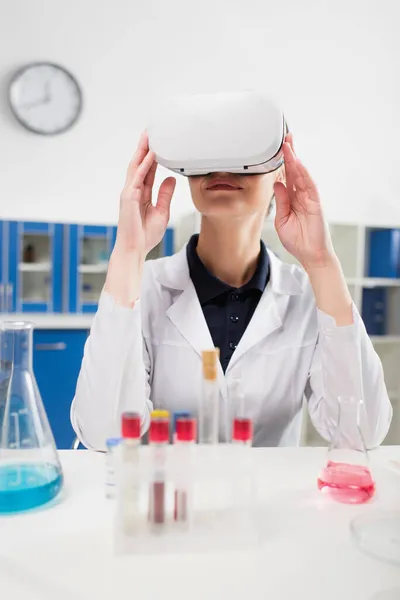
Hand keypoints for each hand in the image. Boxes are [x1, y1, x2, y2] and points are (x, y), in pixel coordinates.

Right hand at [116, 132, 175, 256]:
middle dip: (145, 147)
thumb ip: (165, 195)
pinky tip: (150, 155)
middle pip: (140, 164)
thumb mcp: (162, 211)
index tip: (158, 143)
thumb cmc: (145, 234)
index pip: (148, 170)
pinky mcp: (128, 197)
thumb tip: (170, 179)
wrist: (135, 248)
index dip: (152, 156)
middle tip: (151, 131)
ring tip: (148, 135)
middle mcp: (134, 190)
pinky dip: (144, 165)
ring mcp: (129, 193)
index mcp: (141, 194)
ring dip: (142, 150)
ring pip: (136, 166)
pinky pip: (138, 177)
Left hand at [273, 134, 333, 270]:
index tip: (278, 150)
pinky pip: (309, 185)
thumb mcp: (281, 220)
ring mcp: (309, 198)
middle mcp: (301, 196)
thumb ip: (280, 202)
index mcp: (292, 199)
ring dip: (295, 159)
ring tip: (288, 145)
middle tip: (285, 138)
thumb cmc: (297, 240)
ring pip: (301, 174)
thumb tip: (277, 184)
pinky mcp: (315, 203)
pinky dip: (303, 173)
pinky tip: (297, 163)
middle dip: (290, 154)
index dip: (282, 163)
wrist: (310, 255)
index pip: (287, 177)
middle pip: (295, 171)